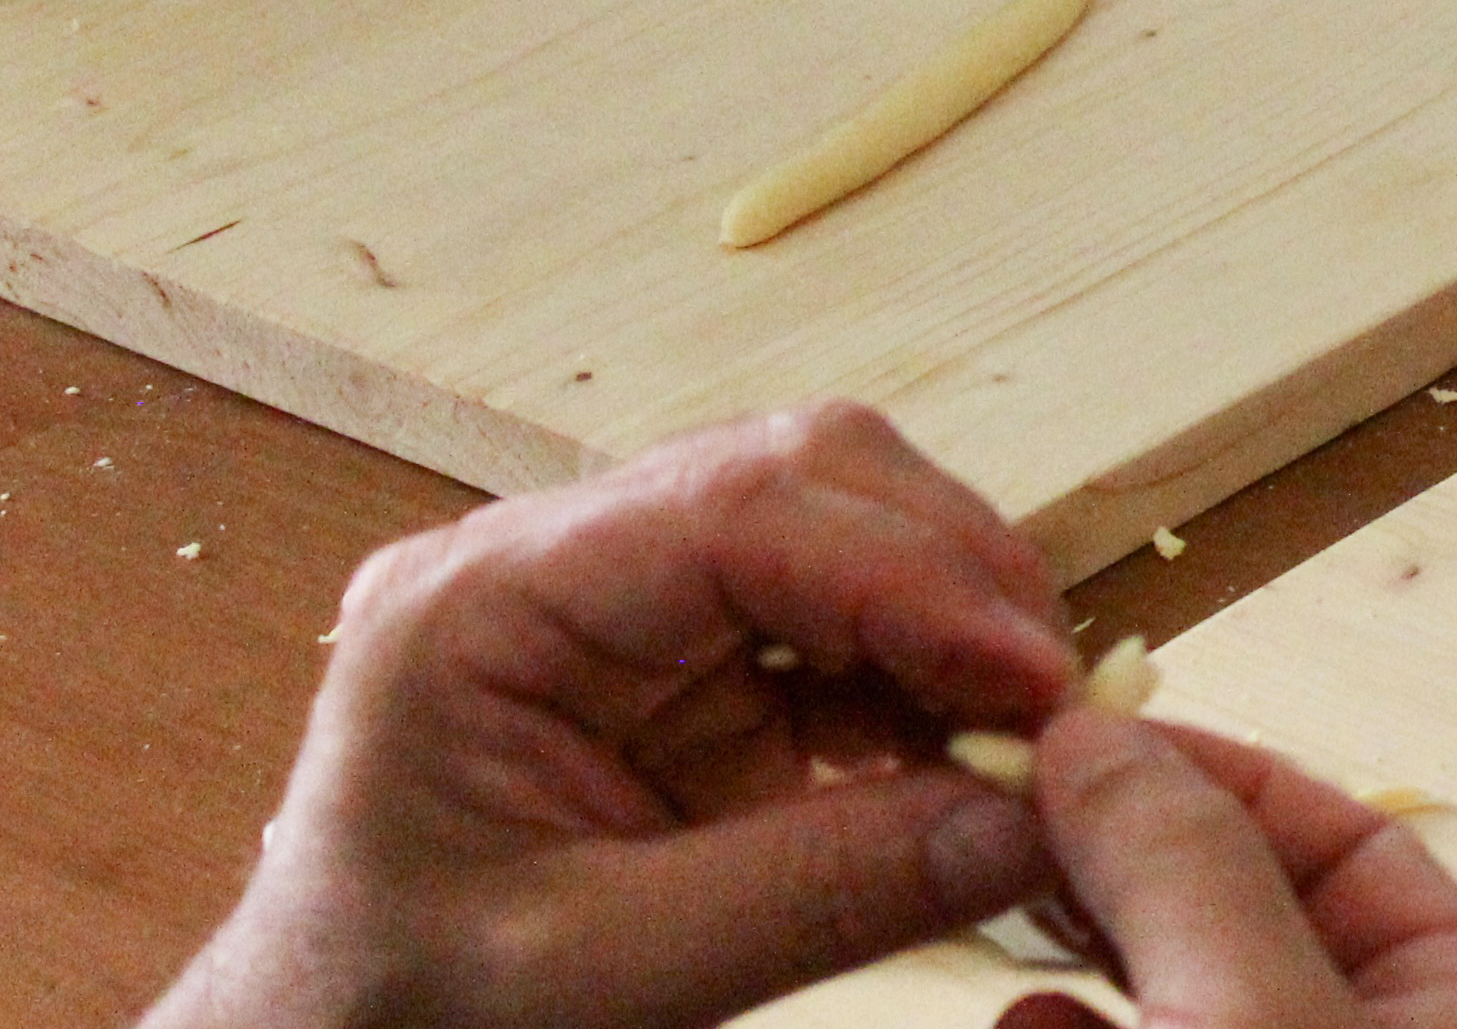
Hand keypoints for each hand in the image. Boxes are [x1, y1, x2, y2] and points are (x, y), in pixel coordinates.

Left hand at [144, 404, 1082, 1028]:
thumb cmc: (397, 1016)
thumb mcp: (590, 981)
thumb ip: (806, 898)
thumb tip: (1025, 827)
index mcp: (480, 605)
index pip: (737, 514)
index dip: (912, 576)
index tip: (1035, 676)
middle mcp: (556, 567)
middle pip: (810, 481)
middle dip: (955, 578)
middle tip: (1059, 708)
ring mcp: (627, 609)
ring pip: (849, 533)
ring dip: (957, 627)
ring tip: (1028, 744)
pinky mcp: (687, 672)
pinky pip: (846, 632)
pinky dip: (931, 688)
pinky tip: (972, 767)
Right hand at [993, 713, 1456, 1028]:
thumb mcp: (1255, 1025)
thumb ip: (1191, 877)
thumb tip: (1099, 732)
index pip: (1355, 845)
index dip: (1215, 777)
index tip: (1078, 734)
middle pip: (1256, 918)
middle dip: (1135, 857)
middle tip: (1013, 803)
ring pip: (1189, 1003)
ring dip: (1091, 947)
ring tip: (1003, 888)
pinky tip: (1018, 1020)